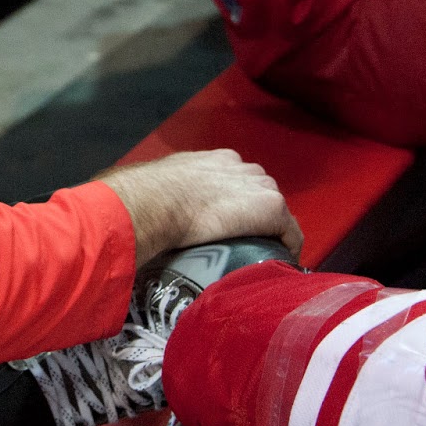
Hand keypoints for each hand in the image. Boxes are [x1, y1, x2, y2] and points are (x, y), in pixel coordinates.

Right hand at [94, 149, 301, 267]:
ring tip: (254, 256)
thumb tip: (135, 205)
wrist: (150, 203)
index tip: (224, 226)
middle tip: (238, 243)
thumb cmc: (141, 195)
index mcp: (216, 160)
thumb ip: (160, 190)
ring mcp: (259, 186)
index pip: (238, 182)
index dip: (234, 205)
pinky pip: (290, 234)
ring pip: (276, 214)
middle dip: (253, 217)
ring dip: (267, 232)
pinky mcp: (270, 208)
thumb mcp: (152, 183)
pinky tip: (274, 265)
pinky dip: (285, 249)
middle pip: (260, 193)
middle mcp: (241, 166)